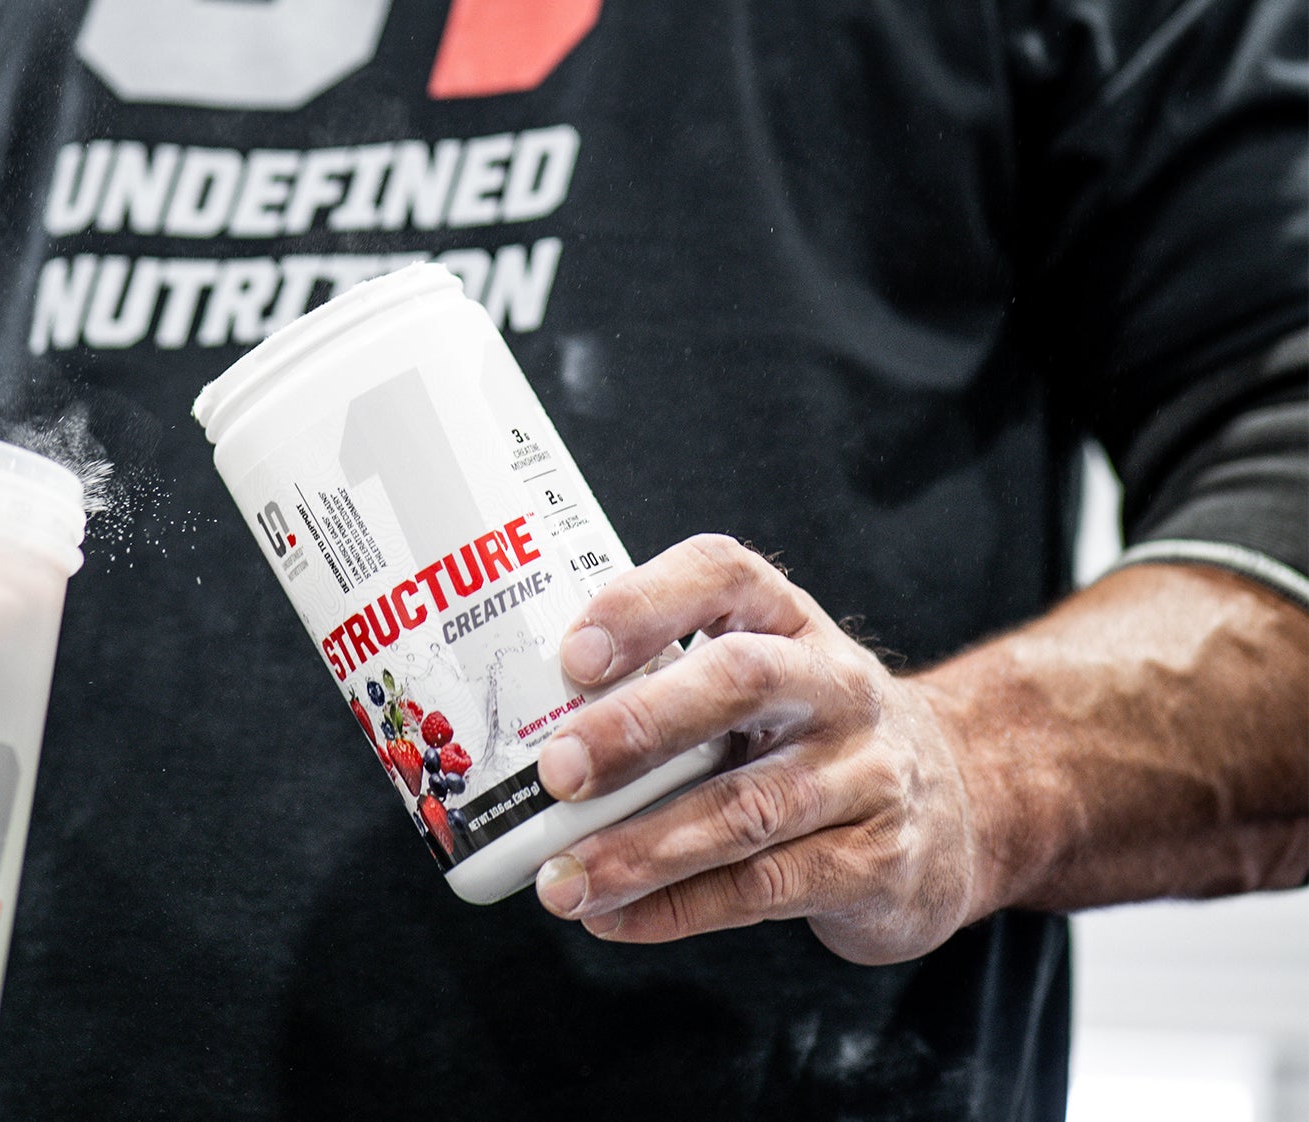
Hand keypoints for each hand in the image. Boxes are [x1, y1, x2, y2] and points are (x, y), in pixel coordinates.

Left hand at [531, 533, 981, 963]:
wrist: (964, 802)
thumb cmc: (811, 732)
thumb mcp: (765, 678)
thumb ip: (673, 681)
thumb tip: (527, 720)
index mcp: (790, 619)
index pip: (724, 574)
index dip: (645, 602)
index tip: (573, 653)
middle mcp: (835, 684)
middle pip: (740, 682)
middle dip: (639, 726)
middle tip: (557, 771)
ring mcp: (865, 774)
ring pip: (746, 807)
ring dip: (642, 849)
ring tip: (563, 879)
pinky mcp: (878, 863)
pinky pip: (766, 888)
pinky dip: (680, 908)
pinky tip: (615, 919)